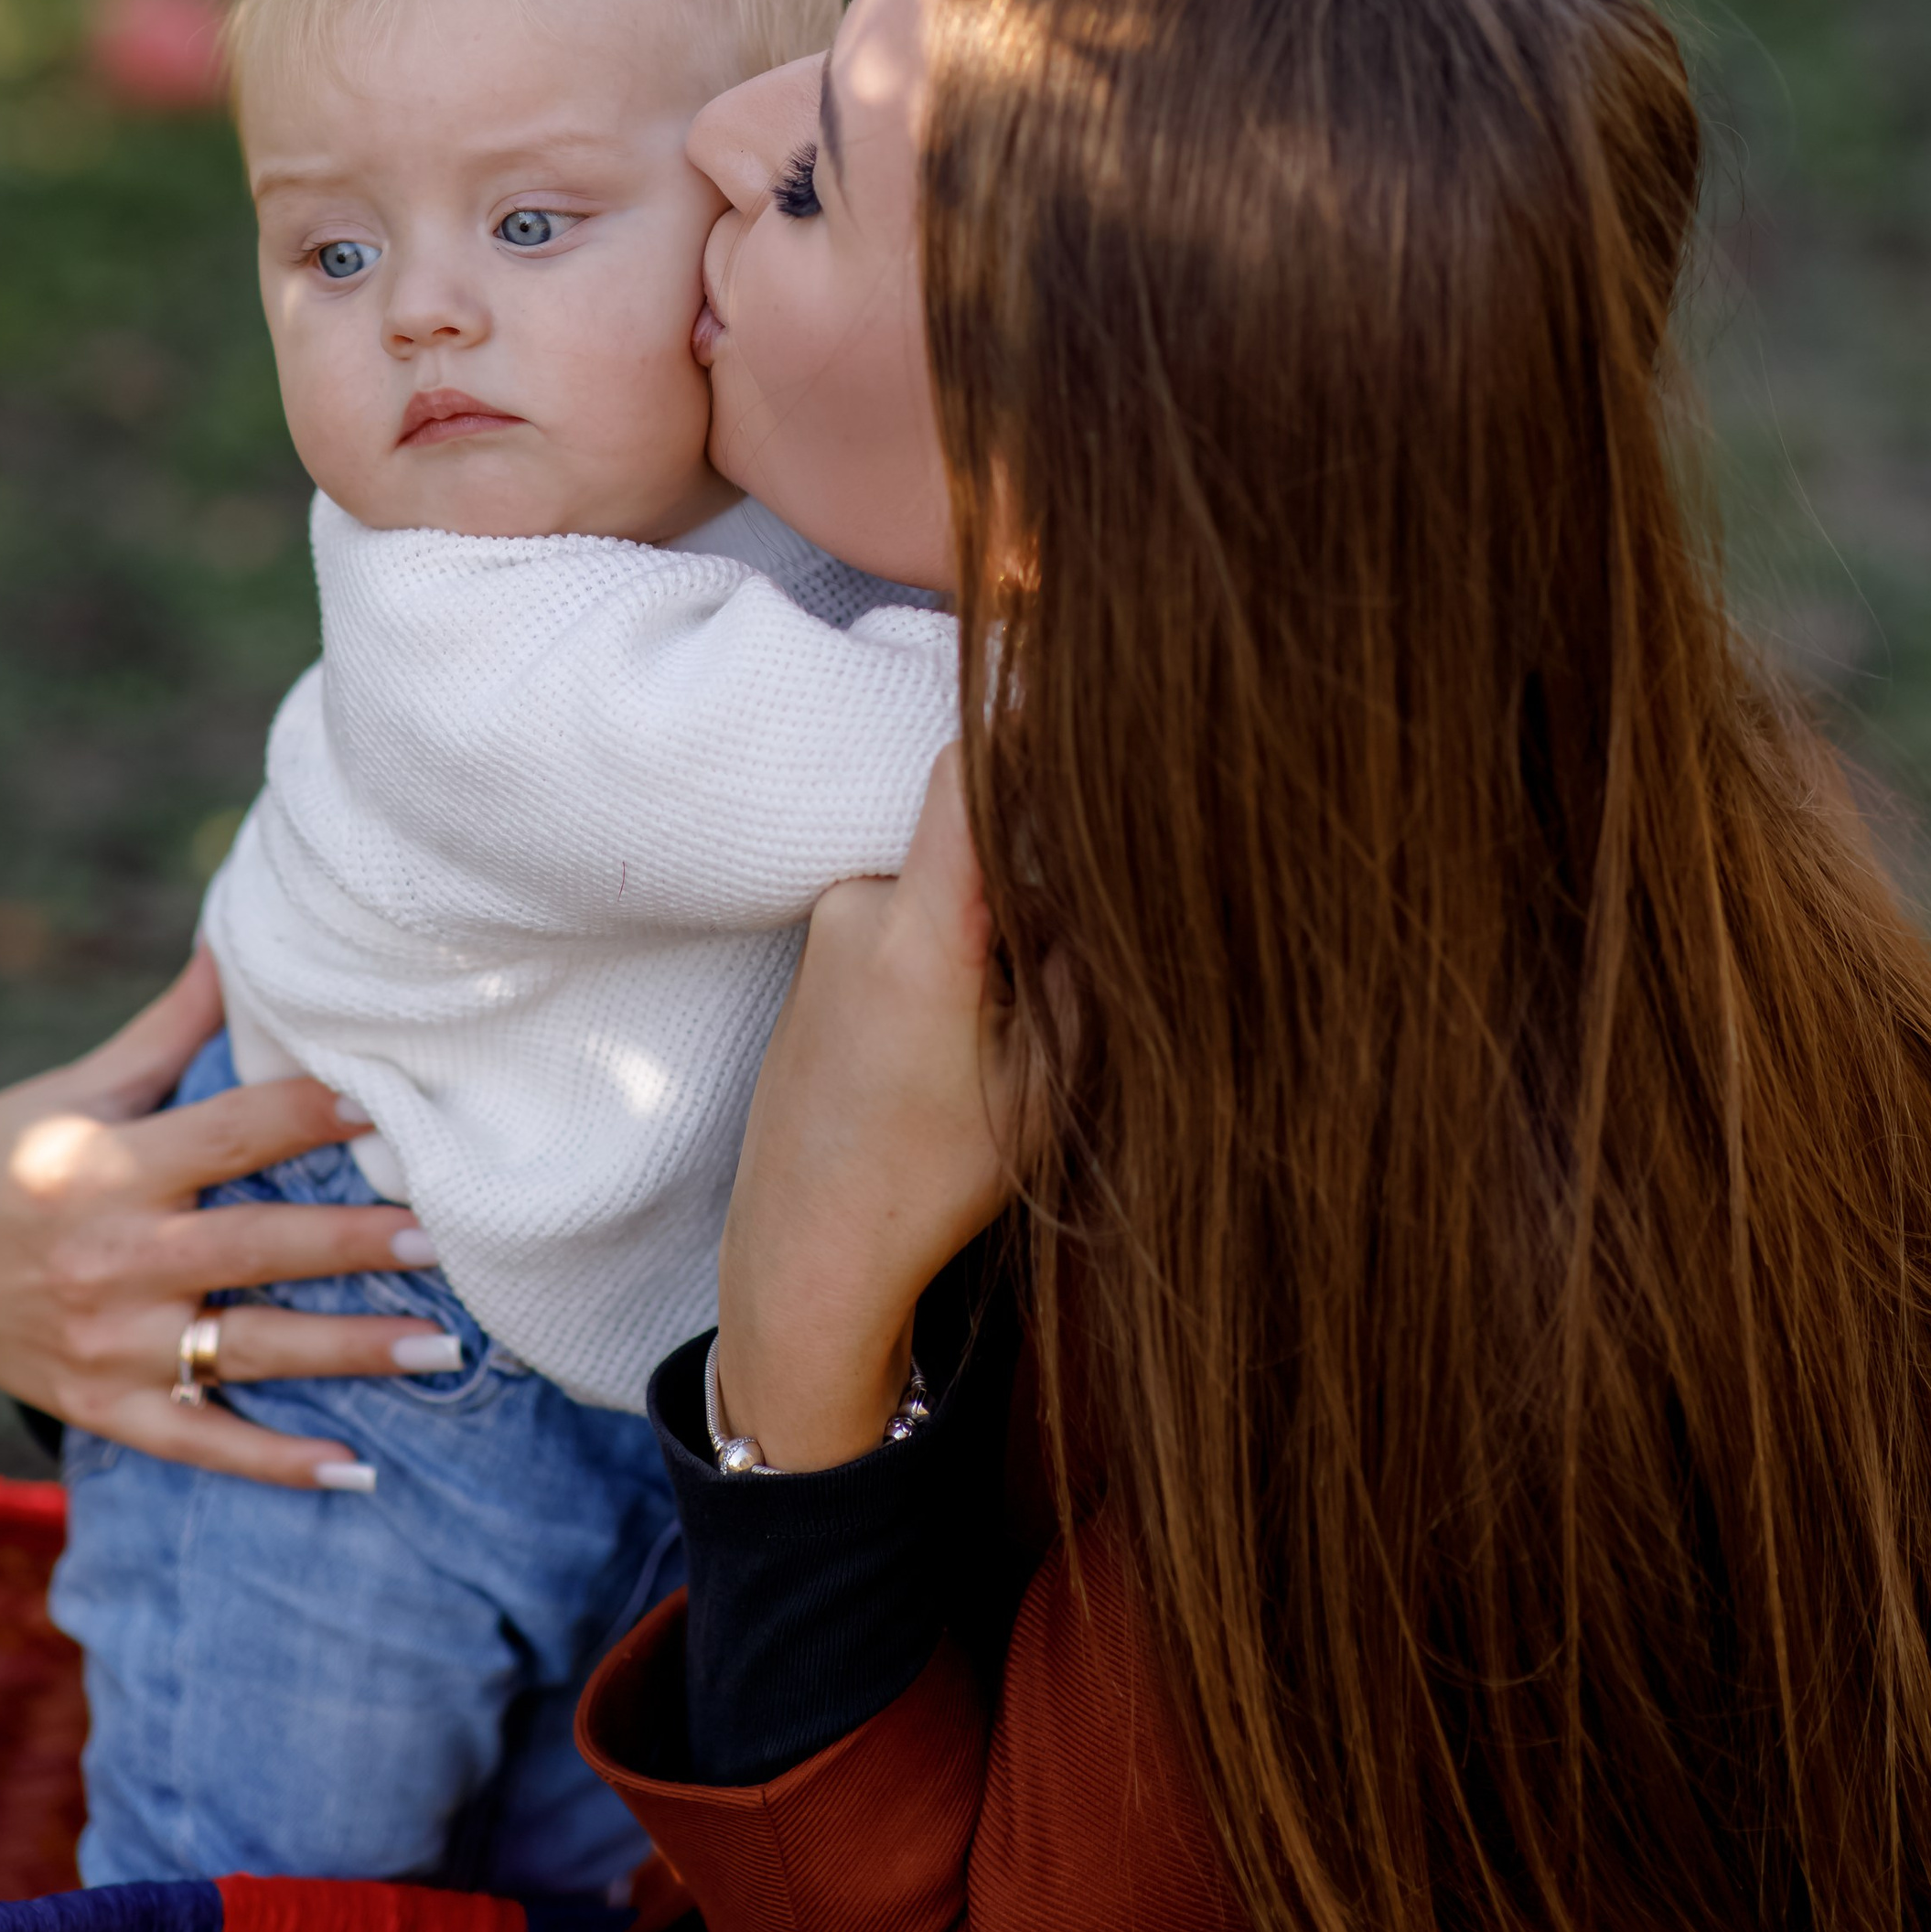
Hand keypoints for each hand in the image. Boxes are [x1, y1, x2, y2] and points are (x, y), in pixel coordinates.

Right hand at [0, 947, 438, 1490]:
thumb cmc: (4, 1154)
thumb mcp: (78, 1088)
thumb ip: (170, 1029)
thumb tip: (235, 934)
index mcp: (110, 1164)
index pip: (229, 1135)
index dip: (308, 1116)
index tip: (387, 1107)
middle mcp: (113, 1257)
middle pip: (256, 1249)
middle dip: (354, 1244)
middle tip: (445, 1237)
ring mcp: (109, 1341)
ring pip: (247, 1350)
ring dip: (347, 1352)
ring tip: (441, 1347)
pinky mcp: (102, 1405)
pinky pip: (199, 1438)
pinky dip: (274, 1461)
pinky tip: (355, 1470)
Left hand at [716, 752, 1030, 1469]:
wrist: (804, 1247)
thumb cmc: (930, 1182)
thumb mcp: (1048, 1084)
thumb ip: (1089, 966)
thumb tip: (1126, 870)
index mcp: (920, 937)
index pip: (968, 775)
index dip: (1025, 719)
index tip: (1079, 684)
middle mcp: (860, 908)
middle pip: (973, 829)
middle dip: (1035, 867)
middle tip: (1069, 944)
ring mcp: (829, 922)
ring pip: (946, 873)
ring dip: (992, 913)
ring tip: (1006, 1012)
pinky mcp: (818, 942)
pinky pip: (908, 903)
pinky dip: (953, 934)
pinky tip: (962, 1020)